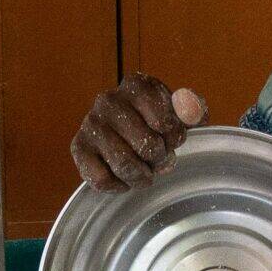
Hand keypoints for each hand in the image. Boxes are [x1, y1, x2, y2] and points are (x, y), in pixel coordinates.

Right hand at [71, 76, 206, 191]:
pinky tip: (125, 178)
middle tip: (160, 159)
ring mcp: (90, 123)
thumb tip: (187, 107)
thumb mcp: (181, 115)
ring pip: (124, 165)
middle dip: (160, 160)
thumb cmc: (156, 124)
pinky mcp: (78, 147)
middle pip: (146, 146)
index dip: (174, 138)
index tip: (172, 138)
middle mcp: (109, 99)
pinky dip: (119, 186)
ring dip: (142, 176)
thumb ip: (192, 109)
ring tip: (146, 172)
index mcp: (136, 84)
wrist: (123, 134)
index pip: (164, 123)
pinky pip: (102, 179)